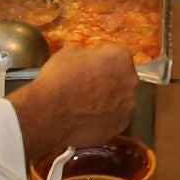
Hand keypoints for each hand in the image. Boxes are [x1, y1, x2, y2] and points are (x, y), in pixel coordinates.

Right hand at [8, 44, 139, 162]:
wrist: (49, 113)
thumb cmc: (59, 79)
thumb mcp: (70, 53)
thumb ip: (88, 56)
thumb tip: (88, 62)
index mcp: (121, 58)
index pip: (117, 56)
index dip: (103, 61)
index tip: (92, 67)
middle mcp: (130, 82)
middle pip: (122, 78)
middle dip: (109, 81)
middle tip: (89, 86)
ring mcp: (127, 107)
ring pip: (120, 100)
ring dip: (108, 100)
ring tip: (87, 105)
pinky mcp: (120, 127)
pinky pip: (114, 119)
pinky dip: (104, 118)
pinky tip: (87, 118)